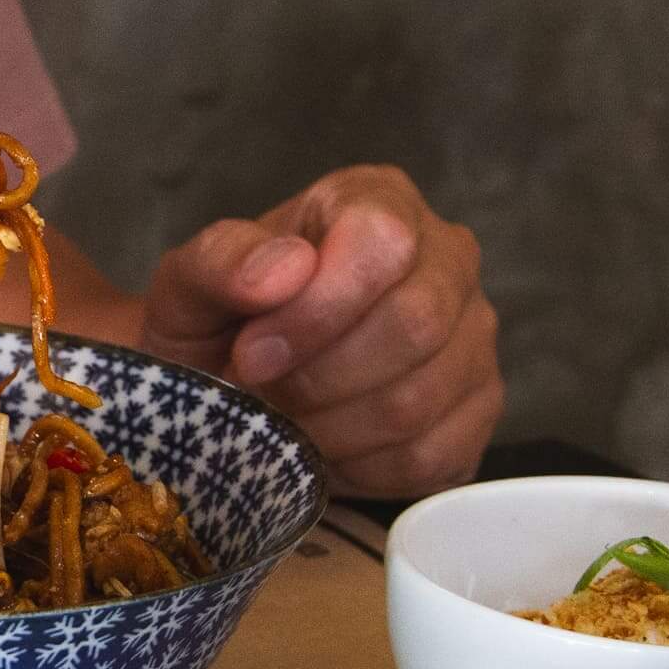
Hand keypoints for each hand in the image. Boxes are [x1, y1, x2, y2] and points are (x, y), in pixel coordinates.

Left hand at [139, 165, 501, 497]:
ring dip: (330, 427)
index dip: (316, 308)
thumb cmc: (219, 324)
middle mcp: (446, 258)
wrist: (231, 386)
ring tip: (283, 418)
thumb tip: (284, 270)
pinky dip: (358, 467)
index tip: (253, 351)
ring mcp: (473, 336)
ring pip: (420, 399)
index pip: (382, 242)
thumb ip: (221, 261)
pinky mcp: (478, 410)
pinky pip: (429, 454)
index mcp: (378, 201)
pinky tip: (323, 446)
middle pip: (414, 323)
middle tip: (262, 392)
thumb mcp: (190, 285)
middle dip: (318, 377)